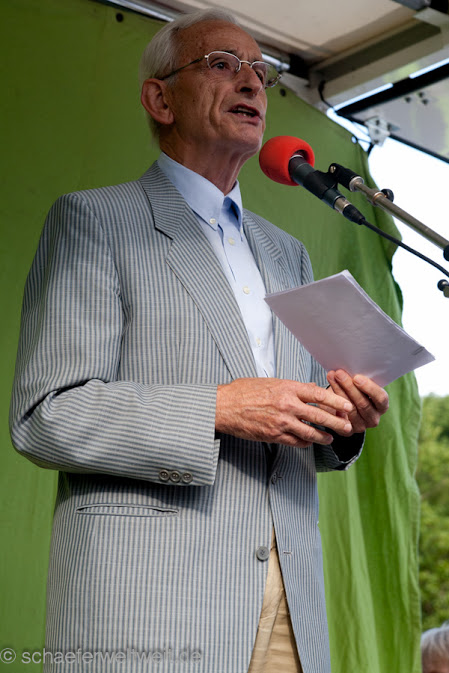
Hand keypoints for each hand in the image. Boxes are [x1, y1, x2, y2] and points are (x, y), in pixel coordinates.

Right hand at [215, 378, 354, 447]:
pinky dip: (305, 443)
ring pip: (310, 433)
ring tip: (331, 439)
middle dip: (337, 423)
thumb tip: (311, 388)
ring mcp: (281, 422)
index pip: (318, 395)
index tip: (348, 405)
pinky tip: (309, 442)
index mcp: (287, 388)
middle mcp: (287, 405)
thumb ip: (292, 386)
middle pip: (319, 416)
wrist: (224, 406)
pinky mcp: (274, 436)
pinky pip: (296, 442)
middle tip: (348, 427)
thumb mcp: (271, 382)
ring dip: (323, 437)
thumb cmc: (245, 391)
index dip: (336, 401)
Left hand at [326, 370, 388, 434]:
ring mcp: (361, 426)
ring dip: (338, 391)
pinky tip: (324, 393)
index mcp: (382, 405)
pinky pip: (339, 418)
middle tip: (339, 373)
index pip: (380, 398)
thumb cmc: (354, 389)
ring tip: (331, 377)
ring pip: (349, 409)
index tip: (356, 377)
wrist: (342, 405)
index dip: (369, 387)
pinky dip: (331, 403)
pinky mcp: (347, 431)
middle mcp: (373, 418)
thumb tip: (350, 362)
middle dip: (349, 386)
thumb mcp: (359, 383)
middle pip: (362, 403)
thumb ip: (358, 377)